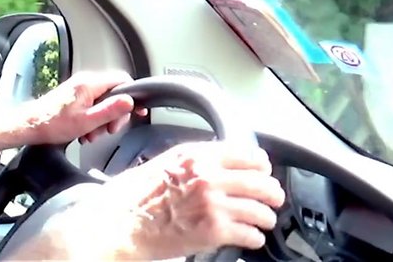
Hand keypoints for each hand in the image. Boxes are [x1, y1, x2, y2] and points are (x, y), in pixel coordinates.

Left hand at [6, 70, 145, 145]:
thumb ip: (111, 110)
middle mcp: (85, 82)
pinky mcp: (74, 98)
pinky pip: (92, 106)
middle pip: (114, 94)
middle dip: (114, 115)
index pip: (122, 80)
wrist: (29, 126)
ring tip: (91, 134)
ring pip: (103, 103)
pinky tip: (84, 132)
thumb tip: (130, 101)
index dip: (133, 96)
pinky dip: (92, 120)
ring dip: (102, 121)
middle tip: (108, 130)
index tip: (138, 111)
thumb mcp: (87, 121)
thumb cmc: (52, 124)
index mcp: (89, 84)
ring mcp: (79, 90)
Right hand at [64, 141, 285, 259]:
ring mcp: (214, 204)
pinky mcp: (215, 231)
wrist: (118, 224)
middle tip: (273, 199)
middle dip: (272, 192)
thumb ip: (190, 161)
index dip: (261, 165)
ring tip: (263, 222)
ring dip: (265, 217)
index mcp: (196, 156)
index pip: (247, 153)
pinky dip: (254, 238)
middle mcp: (209, 176)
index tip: (263, 171)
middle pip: (261, 181)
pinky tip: (250, 239)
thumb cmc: (129, 198)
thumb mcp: (160, 164)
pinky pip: (251, 234)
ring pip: (261, 209)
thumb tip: (213, 165)